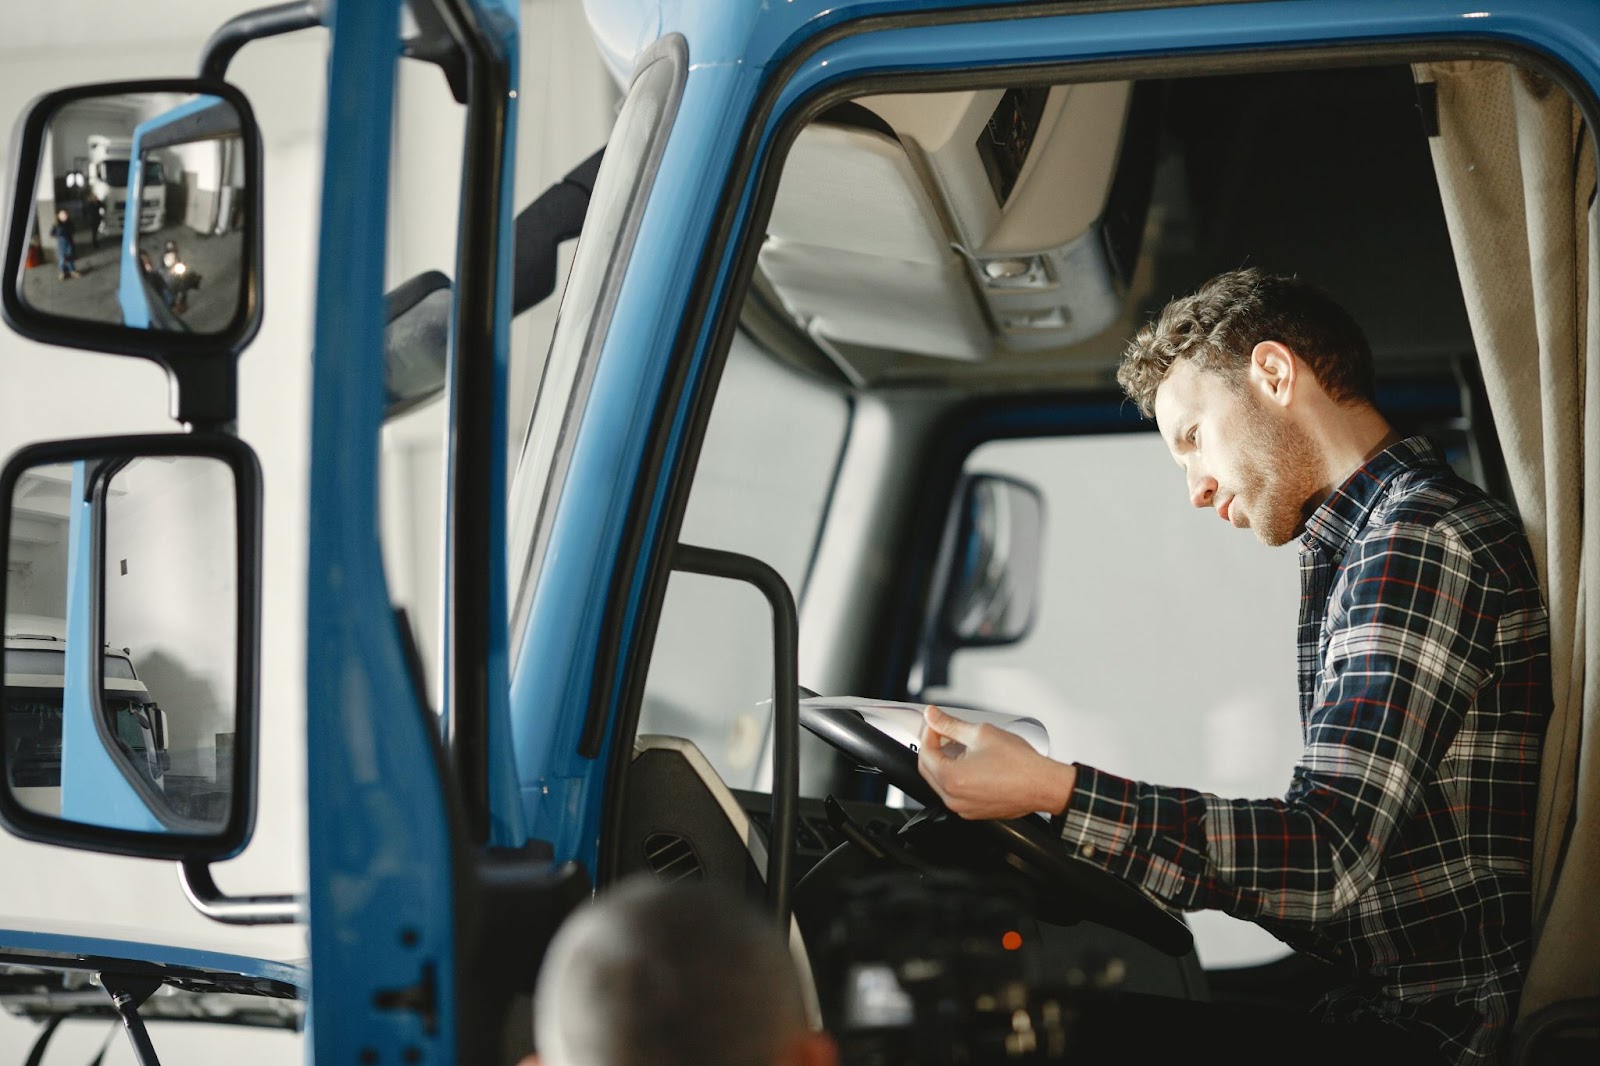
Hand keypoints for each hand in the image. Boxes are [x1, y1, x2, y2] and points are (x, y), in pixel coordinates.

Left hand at [917, 704, 1075, 819]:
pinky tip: (970, 763)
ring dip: (944, 763)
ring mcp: (964, 808)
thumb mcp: (981, 733)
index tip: (935, 724)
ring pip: (941, 783)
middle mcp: (954, 798)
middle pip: (928, 770)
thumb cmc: (1020, 764)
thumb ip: (951, 724)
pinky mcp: (974, 812)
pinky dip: (956, 777)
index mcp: (951, 779)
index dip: (928, 734)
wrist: (1043, 785)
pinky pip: (956, 793)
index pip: (925, 753)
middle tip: (944, 733)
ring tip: (960, 747)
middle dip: (933, 749)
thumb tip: (933, 716)